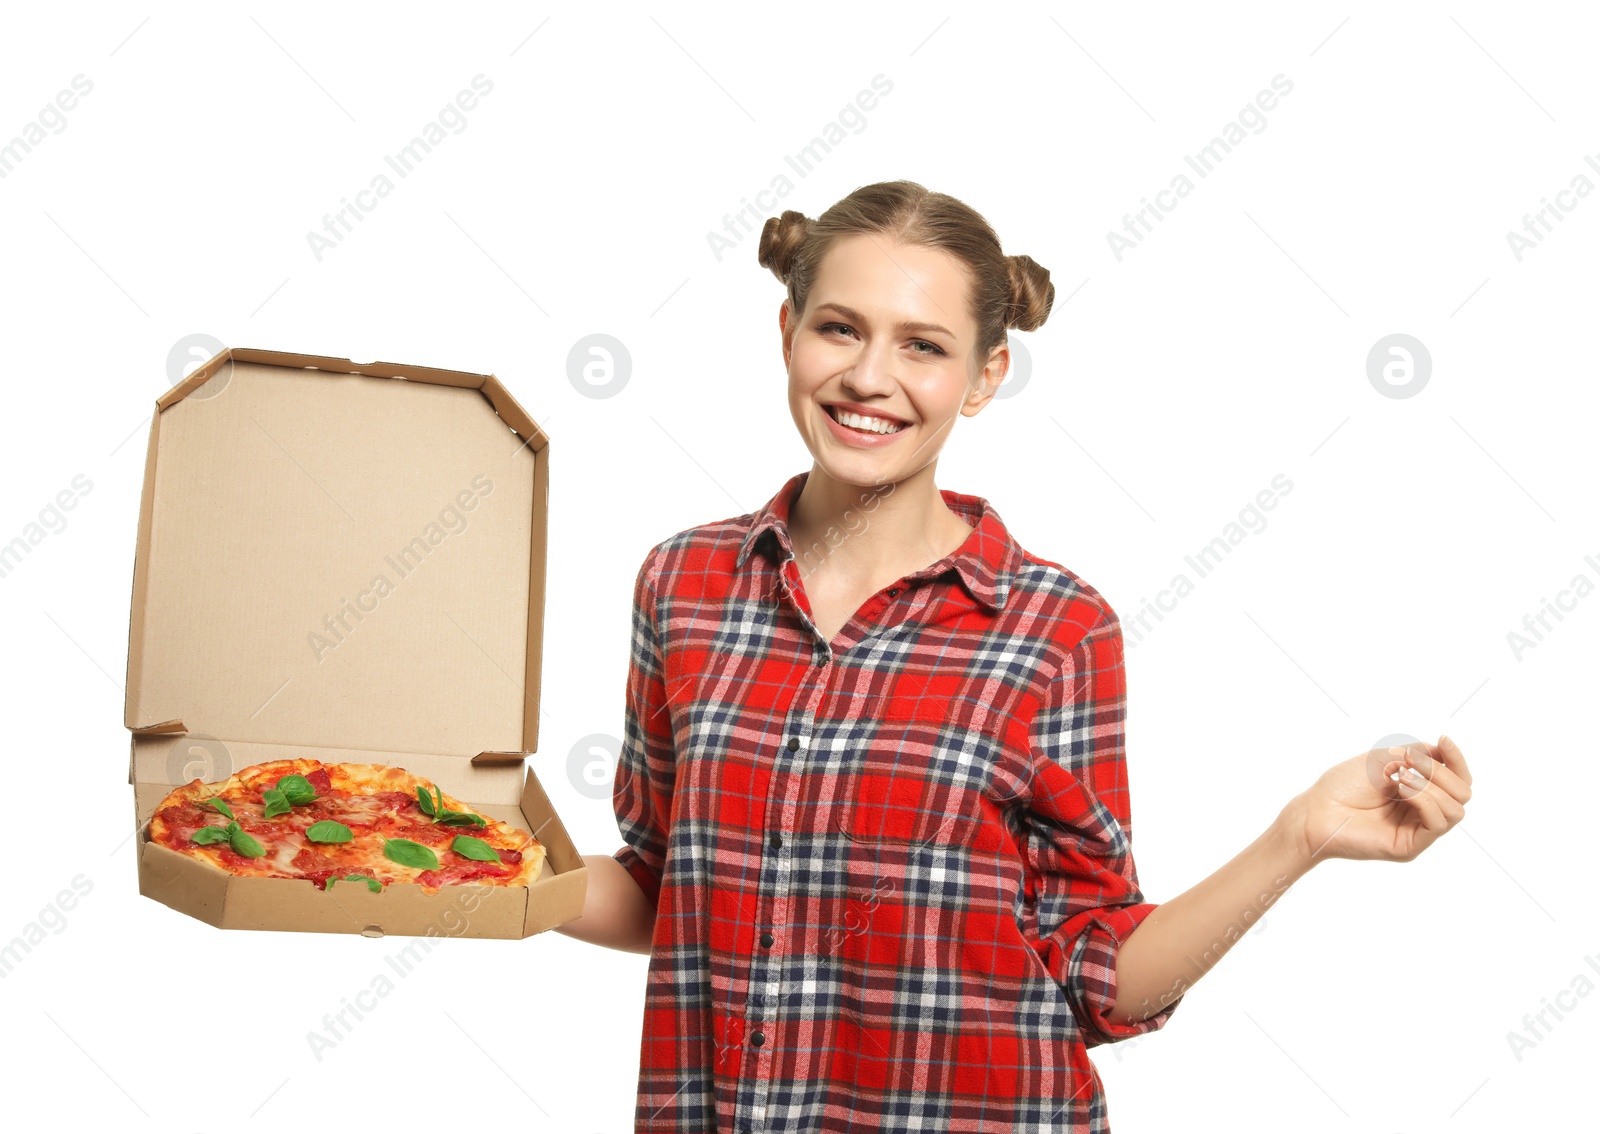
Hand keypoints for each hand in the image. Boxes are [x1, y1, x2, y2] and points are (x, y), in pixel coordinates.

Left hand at [1285, 736, 1471, 864]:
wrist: (1317, 809)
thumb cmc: (1343, 784)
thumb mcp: (1383, 758)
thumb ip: (1417, 754)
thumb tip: (1443, 752)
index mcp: (1419, 792)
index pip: (1457, 779)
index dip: (1456, 759)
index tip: (1443, 738)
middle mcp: (1422, 813)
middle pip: (1463, 793)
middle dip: (1443, 771)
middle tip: (1410, 761)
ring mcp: (1417, 831)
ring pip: (1455, 809)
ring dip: (1432, 785)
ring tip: (1401, 777)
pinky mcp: (1410, 846)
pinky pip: (1438, 823)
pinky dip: (1425, 800)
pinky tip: (1402, 789)